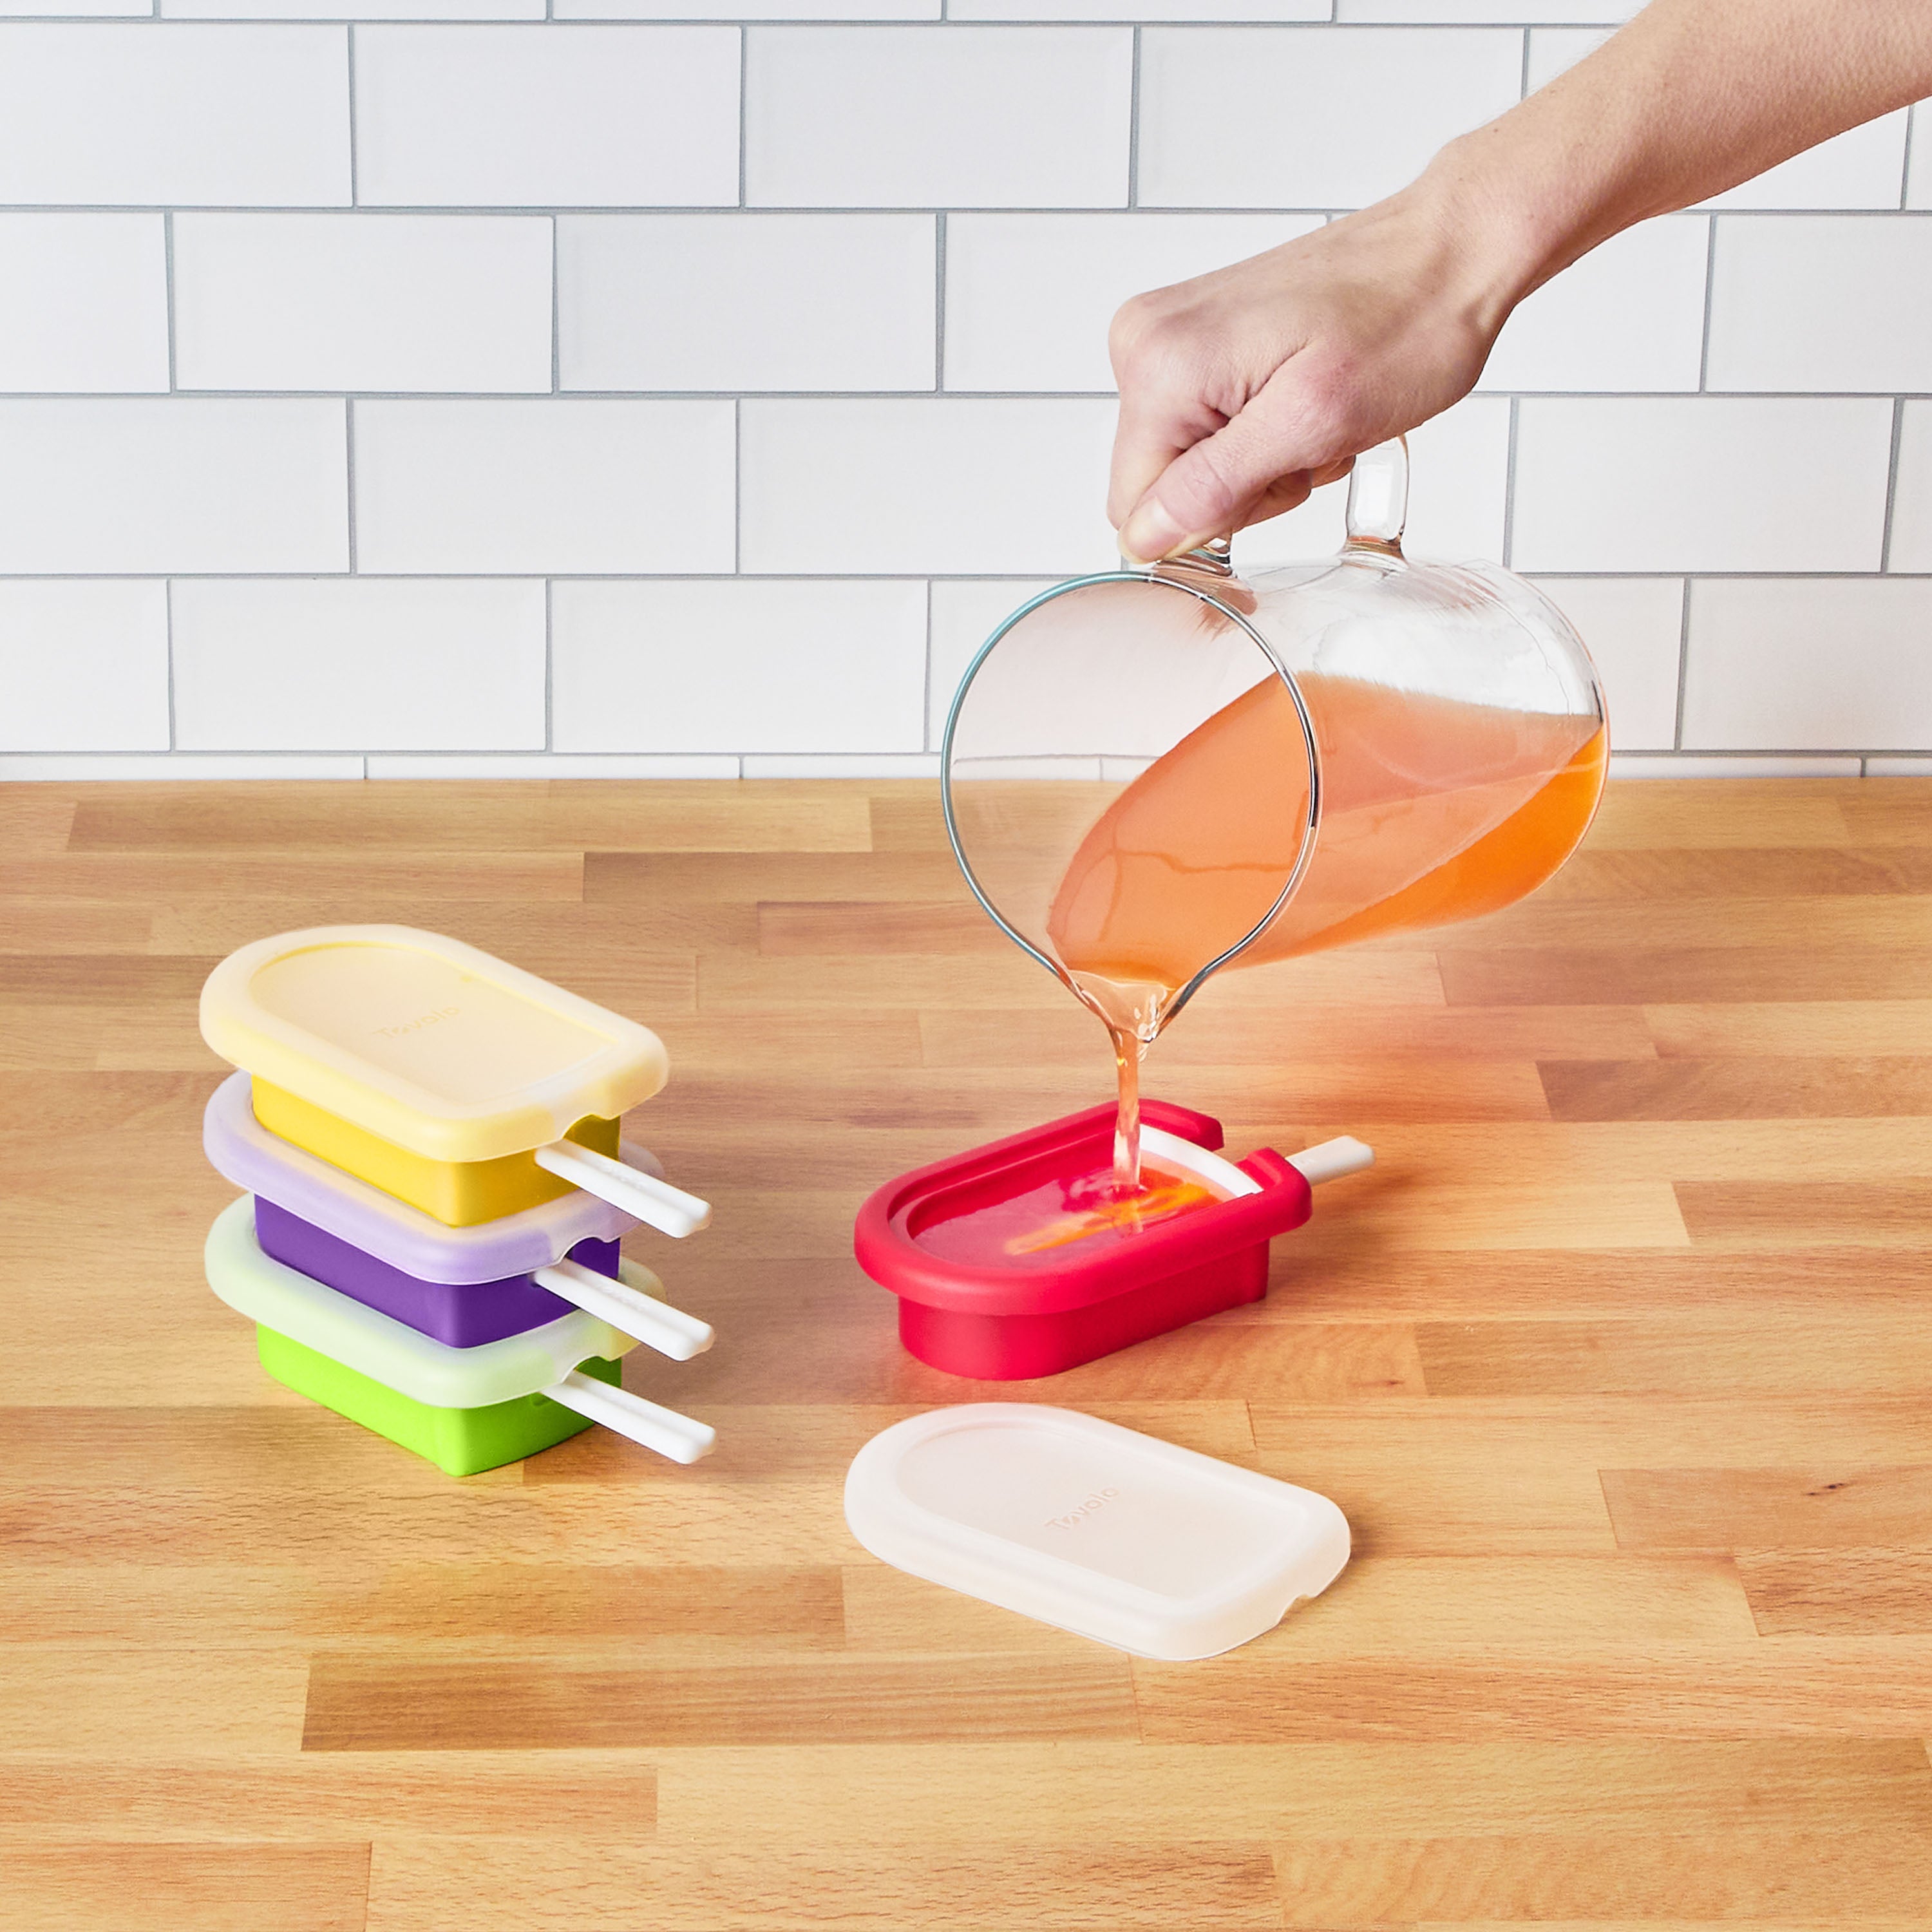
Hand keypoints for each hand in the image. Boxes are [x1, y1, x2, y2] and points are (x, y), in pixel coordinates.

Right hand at [1107, 184, 1519, 562]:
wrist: (1446, 251)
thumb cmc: (1404, 321)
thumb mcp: (1313, 423)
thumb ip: (1216, 486)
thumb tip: (1146, 538)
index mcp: (1161, 367)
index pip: (1137, 509)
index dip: (1211, 520)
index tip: (1277, 476)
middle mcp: (1145, 344)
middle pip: (1160, 487)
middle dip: (1238, 489)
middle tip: (1307, 443)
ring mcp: (1169, 337)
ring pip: (1189, 464)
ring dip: (1258, 462)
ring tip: (1314, 416)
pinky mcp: (1197, 338)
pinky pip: (1207, 428)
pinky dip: (1260, 432)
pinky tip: (1303, 401)